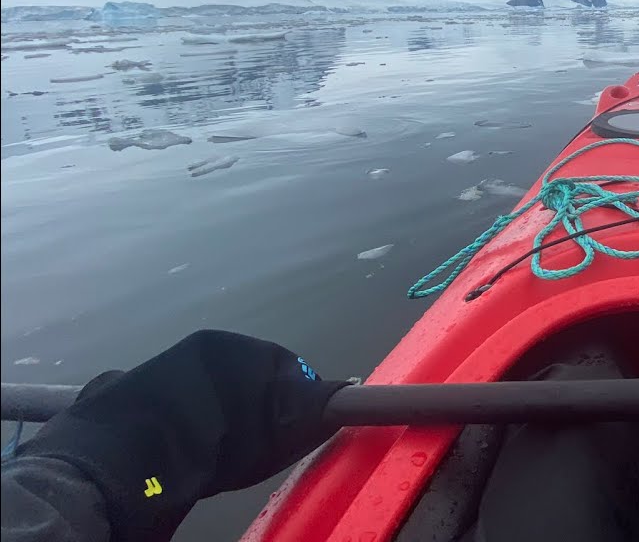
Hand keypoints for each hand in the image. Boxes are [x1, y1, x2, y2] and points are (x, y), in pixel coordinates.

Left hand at [18, 330, 348, 541]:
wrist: (117, 468)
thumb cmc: (209, 442)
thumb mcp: (277, 428)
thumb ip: (315, 407)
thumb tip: (351, 391)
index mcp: (224, 348)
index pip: (281, 367)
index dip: (297, 402)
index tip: (299, 435)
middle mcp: (183, 355)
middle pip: (236, 384)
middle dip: (251, 415)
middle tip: (255, 455)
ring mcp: (142, 380)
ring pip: (195, 404)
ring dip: (209, 430)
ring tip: (212, 466)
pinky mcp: (108, 410)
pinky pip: (154, 424)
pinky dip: (168, 443)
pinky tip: (171, 468)